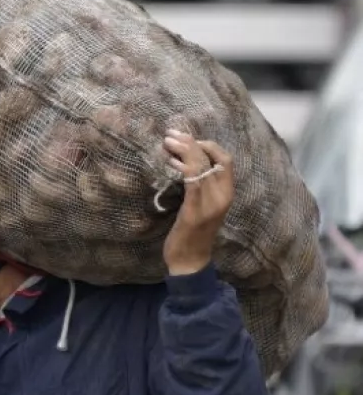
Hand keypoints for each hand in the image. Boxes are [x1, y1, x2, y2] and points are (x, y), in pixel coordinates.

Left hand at [162, 130, 233, 275]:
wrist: (190, 261)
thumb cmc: (192, 232)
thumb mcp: (200, 204)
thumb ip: (198, 186)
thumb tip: (183, 161)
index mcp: (227, 194)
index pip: (225, 160)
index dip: (208, 145)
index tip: (188, 138)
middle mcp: (223, 196)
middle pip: (213, 158)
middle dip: (191, 142)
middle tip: (171, 134)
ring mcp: (210, 204)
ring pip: (201, 167)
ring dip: (184, 150)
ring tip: (167, 142)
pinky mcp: (194, 212)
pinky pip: (193, 183)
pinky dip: (183, 168)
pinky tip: (171, 162)